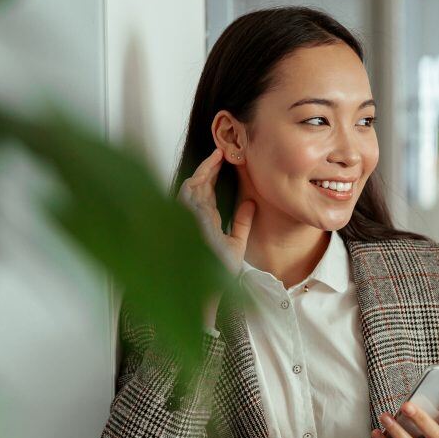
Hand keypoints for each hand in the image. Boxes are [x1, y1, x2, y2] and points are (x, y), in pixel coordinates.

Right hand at [177, 147, 255, 275]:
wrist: (210, 286)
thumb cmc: (218, 271)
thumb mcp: (236, 243)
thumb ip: (242, 223)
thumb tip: (251, 203)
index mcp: (205, 221)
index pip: (207, 193)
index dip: (214, 175)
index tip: (227, 161)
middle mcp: (194, 216)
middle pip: (199, 185)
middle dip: (209, 167)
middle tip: (224, 151)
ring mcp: (189, 216)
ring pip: (192, 184)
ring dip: (205, 167)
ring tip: (219, 153)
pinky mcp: (187, 216)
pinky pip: (189, 190)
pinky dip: (199, 176)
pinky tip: (211, 165)